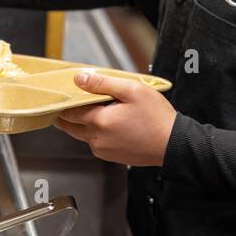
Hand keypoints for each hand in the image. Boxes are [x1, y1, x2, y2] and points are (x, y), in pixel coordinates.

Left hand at [53, 71, 176, 166]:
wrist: (173, 144)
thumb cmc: (156, 118)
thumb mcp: (132, 90)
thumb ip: (103, 83)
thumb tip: (80, 79)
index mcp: (99, 121)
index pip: (69, 111)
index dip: (64, 101)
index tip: (62, 94)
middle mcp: (96, 139)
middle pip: (70, 125)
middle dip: (66, 114)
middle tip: (65, 103)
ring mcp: (102, 150)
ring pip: (82, 134)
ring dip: (81, 123)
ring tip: (91, 109)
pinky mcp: (110, 156)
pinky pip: (94, 142)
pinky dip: (94, 133)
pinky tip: (108, 123)